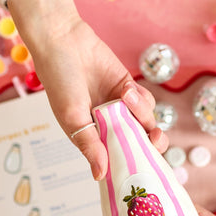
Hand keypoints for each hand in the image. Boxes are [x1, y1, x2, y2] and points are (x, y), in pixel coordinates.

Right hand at [8, 0, 167, 180]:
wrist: (64, 40)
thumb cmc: (60, 80)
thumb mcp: (72, 117)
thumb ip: (89, 145)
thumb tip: (99, 175)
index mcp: (92, 139)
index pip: (117, 160)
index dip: (132, 165)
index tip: (146, 170)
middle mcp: (108, 127)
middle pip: (138, 144)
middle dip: (151, 144)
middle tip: (155, 139)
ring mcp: (119, 109)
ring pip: (145, 122)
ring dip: (141, 112)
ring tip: (125, 96)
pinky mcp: (127, 90)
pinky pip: (145, 101)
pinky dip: (141, 98)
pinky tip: (126, 89)